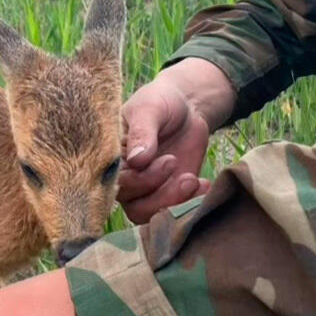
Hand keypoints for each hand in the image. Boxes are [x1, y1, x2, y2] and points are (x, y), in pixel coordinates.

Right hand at [118, 58, 235, 223]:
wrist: (186, 106)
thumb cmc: (160, 102)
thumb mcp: (150, 108)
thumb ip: (142, 132)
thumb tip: (138, 160)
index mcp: (112, 158)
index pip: (117, 183)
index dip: (140, 181)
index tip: (167, 160)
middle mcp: (124, 179)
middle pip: (133, 204)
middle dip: (160, 192)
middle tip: (179, 166)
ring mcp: (144, 190)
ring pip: (149, 214)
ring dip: (173, 202)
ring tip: (194, 180)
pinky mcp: (165, 194)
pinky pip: (171, 211)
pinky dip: (189, 204)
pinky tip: (203, 185)